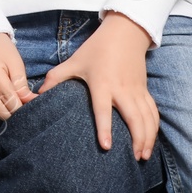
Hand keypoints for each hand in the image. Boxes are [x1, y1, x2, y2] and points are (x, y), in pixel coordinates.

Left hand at [39, 11, 157, 158]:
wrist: (124, 34)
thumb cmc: (95, 49)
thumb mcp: (73, 62)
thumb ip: (55, 78)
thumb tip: (36, 94)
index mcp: (102, 84)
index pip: (103, 110)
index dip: (105, 129)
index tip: (107, 147)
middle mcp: (122, 89)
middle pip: (134, 118)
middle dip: (137, 140)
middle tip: (135, 158)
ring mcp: (136, 90)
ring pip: (147, 118)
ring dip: (148, 137)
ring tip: (144, 155)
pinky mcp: (145, 90)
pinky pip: (153, 112)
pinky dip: (154, 127)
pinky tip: (151, 139)